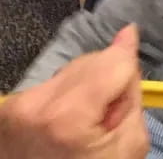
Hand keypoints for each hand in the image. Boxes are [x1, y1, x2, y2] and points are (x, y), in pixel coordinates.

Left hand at [0, 25, 147, 158]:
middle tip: (102, 124)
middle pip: (91, 61)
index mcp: (67, 116)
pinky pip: (51, 84)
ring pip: (71, 69)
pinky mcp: (7, 109)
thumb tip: (127, 35)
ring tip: (79, 128)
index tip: (123, 108)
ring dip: (84, 89)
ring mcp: (14, 107)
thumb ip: (131, 91)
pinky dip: (63, 99)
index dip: (128, 83)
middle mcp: (33, 104)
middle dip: (106, 83)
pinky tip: (61, 128)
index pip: (116, 61)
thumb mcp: (130, 144)